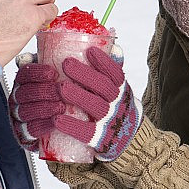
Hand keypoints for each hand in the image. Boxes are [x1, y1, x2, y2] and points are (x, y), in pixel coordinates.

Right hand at [8, 53, 62, 150]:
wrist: (65, 129)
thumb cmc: (64, 97)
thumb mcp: (65, 78)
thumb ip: (65, 63)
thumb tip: (81, 44)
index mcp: (25, 81)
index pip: (25, 73)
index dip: (37, 72)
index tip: (53, 72)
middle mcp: (18, 97)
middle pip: (24, 92)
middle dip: (43, 91)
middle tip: (61, 90)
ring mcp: (19, 116)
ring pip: (26, 111)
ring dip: (44, 108)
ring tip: (61, 107)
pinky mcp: (24, 134)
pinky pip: (30, 129)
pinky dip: (43, 125)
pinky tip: (56, 122)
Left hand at [55, 46, 142, 161]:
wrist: (131, 141)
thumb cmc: (118, 109)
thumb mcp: (120, 90)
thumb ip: (114, 72)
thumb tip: (114, 47)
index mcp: (122, 89)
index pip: (115, 73)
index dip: (103, 61)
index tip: (89, 50)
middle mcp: (118, 104)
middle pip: (103, 86)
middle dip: (85, 74)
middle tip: (66, 63)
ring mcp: (110, 121)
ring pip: (95, 106)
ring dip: (78, 96)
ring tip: (60, 87)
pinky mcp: (101, 139)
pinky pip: (86, 132)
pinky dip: (72, 126)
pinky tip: (57, 119)